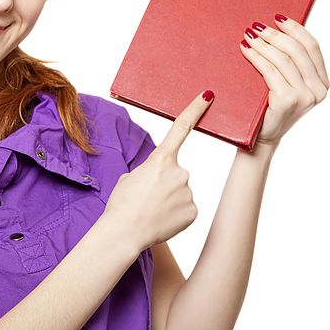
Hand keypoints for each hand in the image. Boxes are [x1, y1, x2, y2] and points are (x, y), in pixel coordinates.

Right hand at [103, 91, 213, 250]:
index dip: (196, 110)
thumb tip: (159, 180)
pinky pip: (186, 209)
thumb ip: (149, 172)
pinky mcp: (194, 211)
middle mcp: (180, 171)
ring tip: (152, 212)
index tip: (208, 96)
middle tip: (148, 199)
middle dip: (165, 184)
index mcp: (161, 159)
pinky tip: (163, 221)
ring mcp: (188, 191)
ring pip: (181, 192)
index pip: (181, 127)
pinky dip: (175, 215)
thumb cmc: (121, 205)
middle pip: (176, 174)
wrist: (123, 233)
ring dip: (169, 201)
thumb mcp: (129, 178)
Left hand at [239, 14, 329, 148]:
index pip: (312, 47)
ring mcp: (305, 96)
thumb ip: (290, 64)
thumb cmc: (270, 107)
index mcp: (322, 83)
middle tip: (256, 26)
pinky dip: (256, 57)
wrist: (259, 138)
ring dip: (263, 44)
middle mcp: (318, 90)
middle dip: (275, 35)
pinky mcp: (288, 100)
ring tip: (248, 36)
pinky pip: (270, 71)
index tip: (278, 18)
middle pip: (297, 51)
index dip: (295, 29)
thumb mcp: (287, 84)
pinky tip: (246, 50)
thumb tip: (278, 30)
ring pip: (283, 60)